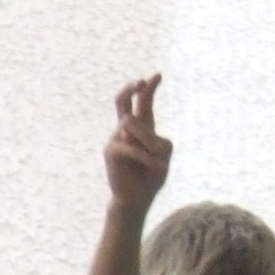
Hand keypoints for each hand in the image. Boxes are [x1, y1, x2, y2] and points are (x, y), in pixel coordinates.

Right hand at [104, 76, 171, 221]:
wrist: (136, 199)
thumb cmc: (150, 176)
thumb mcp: (164, 154)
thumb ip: (157, 140)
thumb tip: (134, 136)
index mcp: (142, 128)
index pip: (143, 103)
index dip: (149, 88)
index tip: (158, 75)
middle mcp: (125, 130)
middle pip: (122, 101)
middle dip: (131, 89)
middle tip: (140, 82)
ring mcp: (116, 138)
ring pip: (131, 123)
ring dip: (148, 140)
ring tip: (159, 160)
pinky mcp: (111, 151)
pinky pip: (131, 146)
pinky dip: (146, 157)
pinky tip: (157, 167)